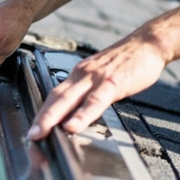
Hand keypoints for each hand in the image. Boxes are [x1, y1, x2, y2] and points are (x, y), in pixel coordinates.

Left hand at [27, 33, 167, 139]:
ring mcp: (96, 78)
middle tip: (30, 136)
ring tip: (41, 133)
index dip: (43, 112)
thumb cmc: (128, 62)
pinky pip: (94, 101)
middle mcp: (82, 74)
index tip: (35, 129)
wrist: (148, 43)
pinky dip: (81, 115)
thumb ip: (91, 92)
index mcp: (80, 75)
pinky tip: (72, 126)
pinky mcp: (113, 82)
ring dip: (52, 117)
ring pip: (69, 99)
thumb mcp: (103, 76)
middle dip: (41, 118)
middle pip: (55, 97)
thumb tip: (81, 113)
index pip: (55, 95)